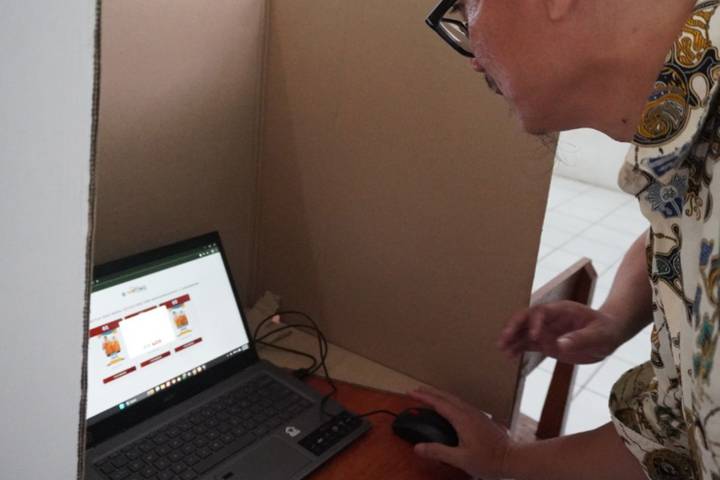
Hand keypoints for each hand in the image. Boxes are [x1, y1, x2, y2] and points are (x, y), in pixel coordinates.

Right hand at [409, 386, 512, 479]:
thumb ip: (438, 452)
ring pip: (454, 399)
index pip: (439, 403)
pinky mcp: (481, 418)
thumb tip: (418, 447)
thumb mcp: (460, 459)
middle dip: (430, 392)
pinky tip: (449, 408)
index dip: (424, 397)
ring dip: (440, 396)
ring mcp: (476, 414)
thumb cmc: (489, 461)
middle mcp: (469, 412)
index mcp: (462, 419)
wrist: (513, 459)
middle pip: (446, 397)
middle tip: (416, 390)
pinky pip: (461, 404)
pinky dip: (449, 401)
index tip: (411, 393)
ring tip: (429, 396)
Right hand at [497, 300, 624, 363]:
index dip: (534, 322)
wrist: (609, 335)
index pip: (541, 312)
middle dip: (514, 327)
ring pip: (524, 331)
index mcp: (561, 310)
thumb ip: (581, 338)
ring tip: (502, 349)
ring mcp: (546, 330)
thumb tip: (561, 345)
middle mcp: (549, 318)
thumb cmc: (607, 331)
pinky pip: (528, 344)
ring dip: (512, 339)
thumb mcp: (599, 335)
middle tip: (504, 339)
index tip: (535, 336)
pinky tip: (510, 356)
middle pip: (526, 318)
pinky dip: (518, 349)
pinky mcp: (546, 343)